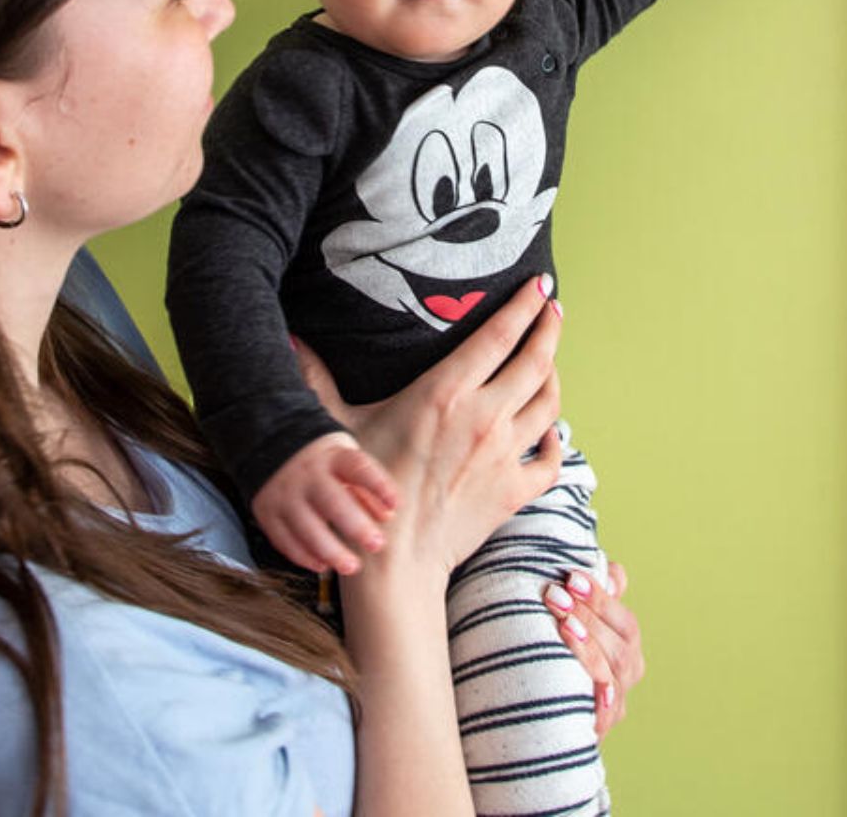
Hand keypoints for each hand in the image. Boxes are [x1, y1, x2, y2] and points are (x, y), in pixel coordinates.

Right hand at [250, 433, 398, 575]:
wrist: (273, 449)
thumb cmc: (325, 465)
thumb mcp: (347, 465)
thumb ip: (368, 489)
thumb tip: (388, 515)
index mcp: (333, 458)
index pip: (357, 468)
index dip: (377, 485)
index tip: (395, 505)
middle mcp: (307, 475)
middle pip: (331, 500)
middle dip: (355, 525)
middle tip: (376, 544)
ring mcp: (284, 494)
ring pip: (306, 526)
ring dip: (330, 550)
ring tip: (351, 566)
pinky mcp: (267, 512)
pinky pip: (284, 539)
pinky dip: (303, 556)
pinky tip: (322, 565)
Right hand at [295, 274, 564, 575]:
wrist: (393, 560)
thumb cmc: (363, 489)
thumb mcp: (340, 426)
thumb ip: (319, 378)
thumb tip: (290, 339)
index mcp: (446, 391)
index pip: (500, 334)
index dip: (525, 304)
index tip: (539, 285)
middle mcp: (484, 416)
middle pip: (537, 359)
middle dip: (550, 327)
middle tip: (554, 310)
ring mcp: (504, 454)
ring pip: (549, 403)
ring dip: (554, 376)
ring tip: (548, 362)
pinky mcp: (515, 489)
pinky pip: (552, 457)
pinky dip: (556, 440)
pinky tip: (549, 431)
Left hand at [542, 561, 645, 735]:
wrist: (535, 707)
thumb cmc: (558, 644)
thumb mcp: (575, 611)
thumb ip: (598, 588)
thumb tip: (611, 575)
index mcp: (627, 642)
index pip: (624, 620)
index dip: (600, 598)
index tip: (571, 577)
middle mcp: (627, 672)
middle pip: (621, 646)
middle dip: (588, 618)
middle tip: (556, 596)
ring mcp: (617, 703)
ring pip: (611, 675)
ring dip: (588, 648)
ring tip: (563, 625)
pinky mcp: (600, 728)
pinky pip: (605, 717)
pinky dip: (600, 701)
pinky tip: (590, 686)